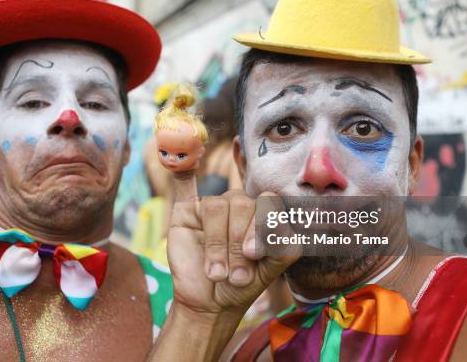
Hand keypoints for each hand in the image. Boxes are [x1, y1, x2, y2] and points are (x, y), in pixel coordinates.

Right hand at [167, 171, 300, 317]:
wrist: (209, 303)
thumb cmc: (242, 285)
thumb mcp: (269, 271)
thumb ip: (282, 247)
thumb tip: (280, 223)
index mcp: (262, 214)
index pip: (268, 202)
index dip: (261, 225)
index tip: (254, 255)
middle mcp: (239, 206)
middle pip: (241, 203)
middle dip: (238, 242)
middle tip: (236, 275)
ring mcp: (212, 207)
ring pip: (216, 207)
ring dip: (217, 244)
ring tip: (216, 273)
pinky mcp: (186, 211)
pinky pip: (184, 184)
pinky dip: (184, 170)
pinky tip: (183, 163)